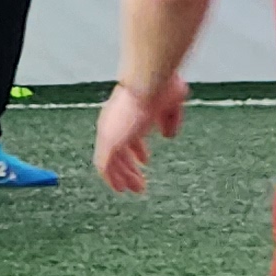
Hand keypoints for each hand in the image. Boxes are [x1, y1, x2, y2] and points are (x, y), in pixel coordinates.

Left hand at [95, 76, 185, 194]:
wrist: (149, 86)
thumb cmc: (160, 88)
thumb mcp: (170, 106)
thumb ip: (170, 120)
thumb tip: (168, 135)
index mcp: (125, 111)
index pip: (127, 135)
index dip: (136, 150)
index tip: (145, 160)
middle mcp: (113, 122)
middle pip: (118, 150)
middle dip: (129, 167)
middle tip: (139, 181)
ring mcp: (109, 132)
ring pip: (111, 161)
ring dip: (123, 177)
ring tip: (136, 189)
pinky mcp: (108, 142)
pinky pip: (105, 166)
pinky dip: (112, 178)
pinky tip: (120, 188)